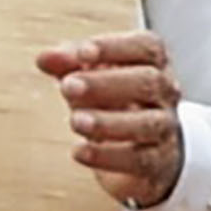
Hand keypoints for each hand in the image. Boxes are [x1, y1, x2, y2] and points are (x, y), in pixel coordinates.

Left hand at [37, 32, 184, 209]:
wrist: (146, 153)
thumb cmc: (115, 104)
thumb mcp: (90, 79)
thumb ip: (68, 66)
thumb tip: (45, 58)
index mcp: (152, 65)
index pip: (146, 47)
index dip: (115, 48)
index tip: (82, 53)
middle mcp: (165, 94)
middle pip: (149, 81)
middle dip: (105, 83)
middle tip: (68, 86)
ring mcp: (164, 129)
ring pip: (148, 123)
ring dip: (107, 121)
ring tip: (75, 121)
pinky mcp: (157, 163)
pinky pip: (139, 160)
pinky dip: (107, 156)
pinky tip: (79, 152)